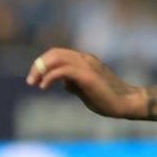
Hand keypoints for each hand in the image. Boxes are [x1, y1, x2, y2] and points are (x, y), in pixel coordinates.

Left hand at [26, 49, 146, 119]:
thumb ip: (73, 83)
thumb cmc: (106, 98)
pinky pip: (63, 70)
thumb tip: (62, 82)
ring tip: (34, 83)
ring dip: (41, 69)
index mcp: (84, 60)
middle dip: (38, 65)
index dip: (42, 64)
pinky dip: (50, 76)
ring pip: (57, 58)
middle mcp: (85, 59)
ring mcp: (87, 66)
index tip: (34, 79)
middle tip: (30, 81)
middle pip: (55, 53)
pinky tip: (43, 86)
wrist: (125, 103)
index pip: (57, 54)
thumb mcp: (84, 88)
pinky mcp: (88, 76)